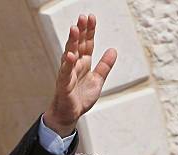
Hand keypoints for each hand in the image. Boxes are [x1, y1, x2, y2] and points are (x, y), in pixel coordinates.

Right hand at [44, 14, 116, 136]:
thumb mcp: (98, 80)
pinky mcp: (64, 84)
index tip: (91, 18)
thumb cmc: (81, 97)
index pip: (87, 44)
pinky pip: (66, 72)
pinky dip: (68, 64)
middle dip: (81, 31)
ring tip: (75, 29)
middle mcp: (74, 65)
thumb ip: (104, 66)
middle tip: (83, 17)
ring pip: (70, 54)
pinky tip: (70, 55)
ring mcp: (68, 73)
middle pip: (78, 45)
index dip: (89, 31)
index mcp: (83, 63)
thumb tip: (113, 50)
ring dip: (72, 42)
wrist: (70, 114)